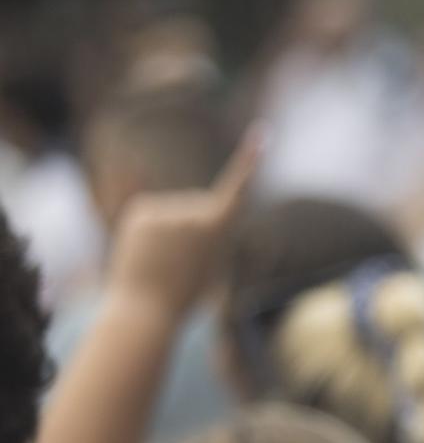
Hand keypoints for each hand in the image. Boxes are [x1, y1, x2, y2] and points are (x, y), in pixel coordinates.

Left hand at [103, 127, 261, 317]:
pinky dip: (151, 229)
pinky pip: (155, 212)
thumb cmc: (185, 294)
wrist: (144, 310)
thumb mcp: (211, 263)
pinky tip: (147, 251)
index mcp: (219, 227)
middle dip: (195, 229)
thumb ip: (208, 231)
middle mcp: (193, 211)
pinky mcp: (142, 210)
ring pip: (177, 211)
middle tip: (185, 265)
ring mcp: (166, 209)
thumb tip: (192, 212)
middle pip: (201, 208)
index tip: (262, 133)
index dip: (250, 159)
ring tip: (164, 261)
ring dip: (171, 232)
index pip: (238, 186)